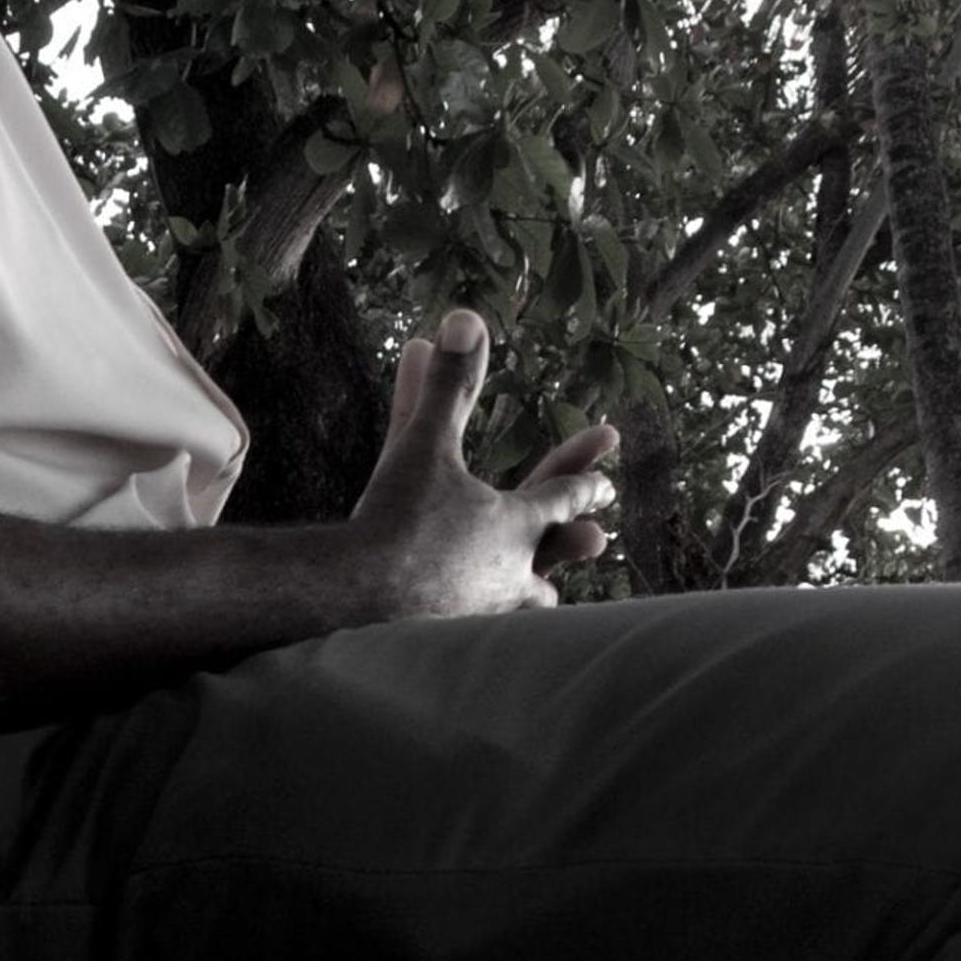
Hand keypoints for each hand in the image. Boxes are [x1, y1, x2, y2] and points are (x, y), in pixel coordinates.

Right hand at [342, 309, 616, 619]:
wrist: (355, 600)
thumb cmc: (397, 518)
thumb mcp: (422, 443)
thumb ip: (446, 385)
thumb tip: (464, 317)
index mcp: (512, 524)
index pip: (558, 497)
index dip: (581, 483)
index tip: (606, 482)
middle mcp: (509, 573)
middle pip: (552, 556)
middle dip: (573, 541)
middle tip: (597, 537)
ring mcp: (483, 614)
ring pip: (525, 607)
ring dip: (535, 596)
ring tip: (541, 598)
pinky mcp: (449, 644)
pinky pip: (483, 633)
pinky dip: (488, 626)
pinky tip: (477, 632)